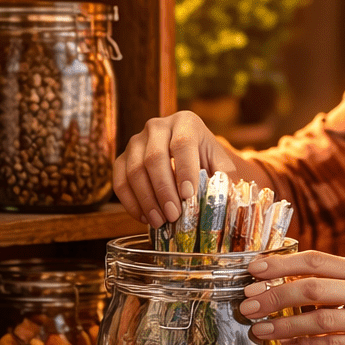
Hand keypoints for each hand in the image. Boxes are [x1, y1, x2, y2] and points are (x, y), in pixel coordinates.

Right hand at [113, 111, 251, 227]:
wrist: (186, 153)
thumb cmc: (205, 159)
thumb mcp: (220, 163)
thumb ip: (224, 177)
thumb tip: (224, 197)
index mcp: (185, 122)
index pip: (183, 144)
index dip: (185, 171)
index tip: (189, 196)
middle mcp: (157, 126)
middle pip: (154, 158)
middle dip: (164, 191)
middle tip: (173, 215)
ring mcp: (136, 141)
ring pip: (134, 170)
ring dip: (146, 200)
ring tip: (160, 222)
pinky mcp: (122, 158)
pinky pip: (119, 180)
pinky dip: (130, 202)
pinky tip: (144, 218)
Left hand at [238, 250, 344, 344]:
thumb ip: (335, 284)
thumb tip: (282, 284)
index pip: (315, 260)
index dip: (280, 263)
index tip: (252, 270)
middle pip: (311, 288)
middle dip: (272, 296)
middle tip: (246, 304)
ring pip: (317, 319)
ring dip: (281, 325)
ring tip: (257, 329)